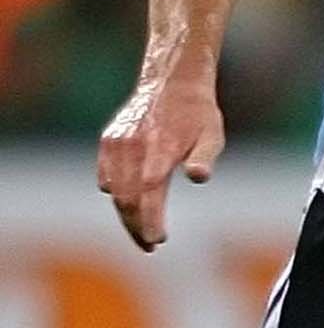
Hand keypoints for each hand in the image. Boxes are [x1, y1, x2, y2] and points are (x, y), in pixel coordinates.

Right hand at [97, 74, 225, 250]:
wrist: (172, 81)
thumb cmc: (198, 114)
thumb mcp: (212, 135)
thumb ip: (204, 158)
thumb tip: (198, 177)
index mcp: (159, 149)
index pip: (148, 194)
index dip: (149, 221)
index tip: (157, 240)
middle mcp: (133, 147)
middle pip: (127, 199)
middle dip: (136, 227)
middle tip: (150, 246)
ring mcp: (117, 144)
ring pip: (114, 191)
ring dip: (125, 216)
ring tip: (140, 233)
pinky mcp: (108, 141)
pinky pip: (105, 177)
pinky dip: (115, 195)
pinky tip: (129, 206)